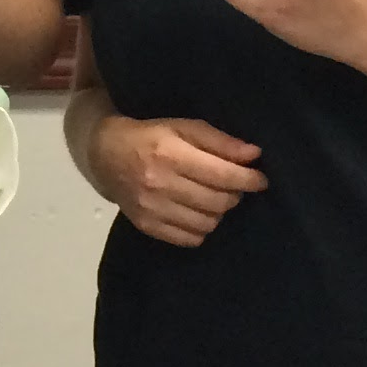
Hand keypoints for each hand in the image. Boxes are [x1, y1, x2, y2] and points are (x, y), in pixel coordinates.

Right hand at [90, 114, 267, 248]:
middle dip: (234, 194)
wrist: (106, 154)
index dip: (248, 180)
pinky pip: (190, 239)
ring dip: (218, 212)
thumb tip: (253, 156)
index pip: (222, 176)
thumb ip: (219, 141)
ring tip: (212, 198)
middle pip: (218, 202)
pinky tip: (196, 212)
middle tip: (232, 185)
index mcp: (170, 155)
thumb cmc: (151, 136)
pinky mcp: (146, 226)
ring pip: (207, 223)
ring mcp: (151, 209)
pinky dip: (201, 228)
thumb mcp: (183, 127)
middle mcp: (160, 184)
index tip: (260, 180)